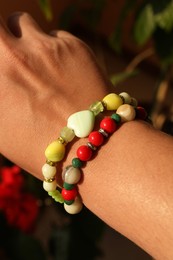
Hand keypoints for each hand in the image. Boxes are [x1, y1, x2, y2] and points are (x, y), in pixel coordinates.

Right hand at [0, 12, 111, 176]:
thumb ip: (0, 91)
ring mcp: (44, 48)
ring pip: (26, 24)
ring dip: (29, 40)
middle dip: (7, 36)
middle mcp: (12, 57)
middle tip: (15, 54)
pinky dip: (57, 51)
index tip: (5, 59)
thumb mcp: (1, 125)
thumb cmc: (39, 147)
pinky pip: (56, 37)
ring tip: (41, 66)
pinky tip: (66, 75)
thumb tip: (4, 78)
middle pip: (3, 24)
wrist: (88, 147)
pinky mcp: (73, 46)